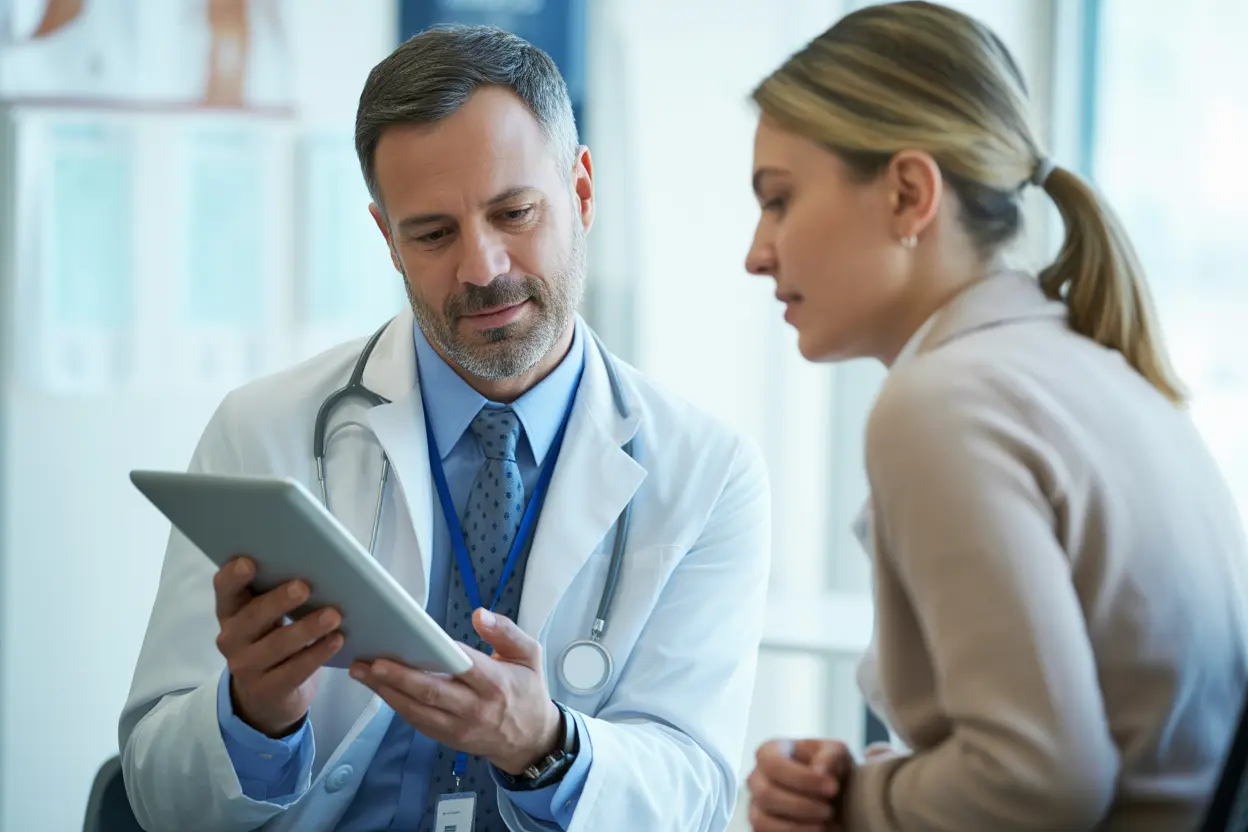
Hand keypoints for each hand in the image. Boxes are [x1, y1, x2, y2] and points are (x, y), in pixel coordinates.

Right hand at [213, 555, 343, 736]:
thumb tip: (314, 566)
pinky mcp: (267, 690)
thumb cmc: (271, 639)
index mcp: (230, 612)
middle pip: (252, 617)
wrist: (266, 695)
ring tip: (333, 615)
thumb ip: (275, 594)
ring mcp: (246, 667)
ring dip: (307, 628)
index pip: (225, 590)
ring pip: (277, 645)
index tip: (249, 561)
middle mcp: (231, 638)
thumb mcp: (266, 618)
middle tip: (304, 587)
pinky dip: (317, 654)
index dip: (233, 577)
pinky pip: (294, 670)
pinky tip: (337, 640)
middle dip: (278, 601)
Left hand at [350, 608, 559, 774]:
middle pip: (431, 692)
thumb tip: (479, 615)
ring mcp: (459, 726)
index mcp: (495, 683)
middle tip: (369, 661)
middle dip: (397, 677)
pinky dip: (396, 705)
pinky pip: (417, 721)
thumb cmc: (527, 691)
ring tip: (362, 672)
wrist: (530, 740)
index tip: (410, 642)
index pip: (462, 667)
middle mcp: (475, 708)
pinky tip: (379, 688)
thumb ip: (506, 632)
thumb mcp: (529, 655)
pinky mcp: (448, 738)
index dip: (435, 656)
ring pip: (417, 710)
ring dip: (387, 691)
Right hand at [747, 738, 855, 830]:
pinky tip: (816, 830)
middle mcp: (757, 778)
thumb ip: (830, 756)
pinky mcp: (760, 827)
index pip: (773, 764)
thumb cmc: (829, 769)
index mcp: (769, 752)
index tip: (832, 788)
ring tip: (823, 825)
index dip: (802, 778)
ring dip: (797, 827)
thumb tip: (820, 770)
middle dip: (802, 806)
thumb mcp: (836, 753)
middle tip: (829, 810)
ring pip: (762, 820)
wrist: (834, 795)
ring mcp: (756, 804)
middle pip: (766, 794)